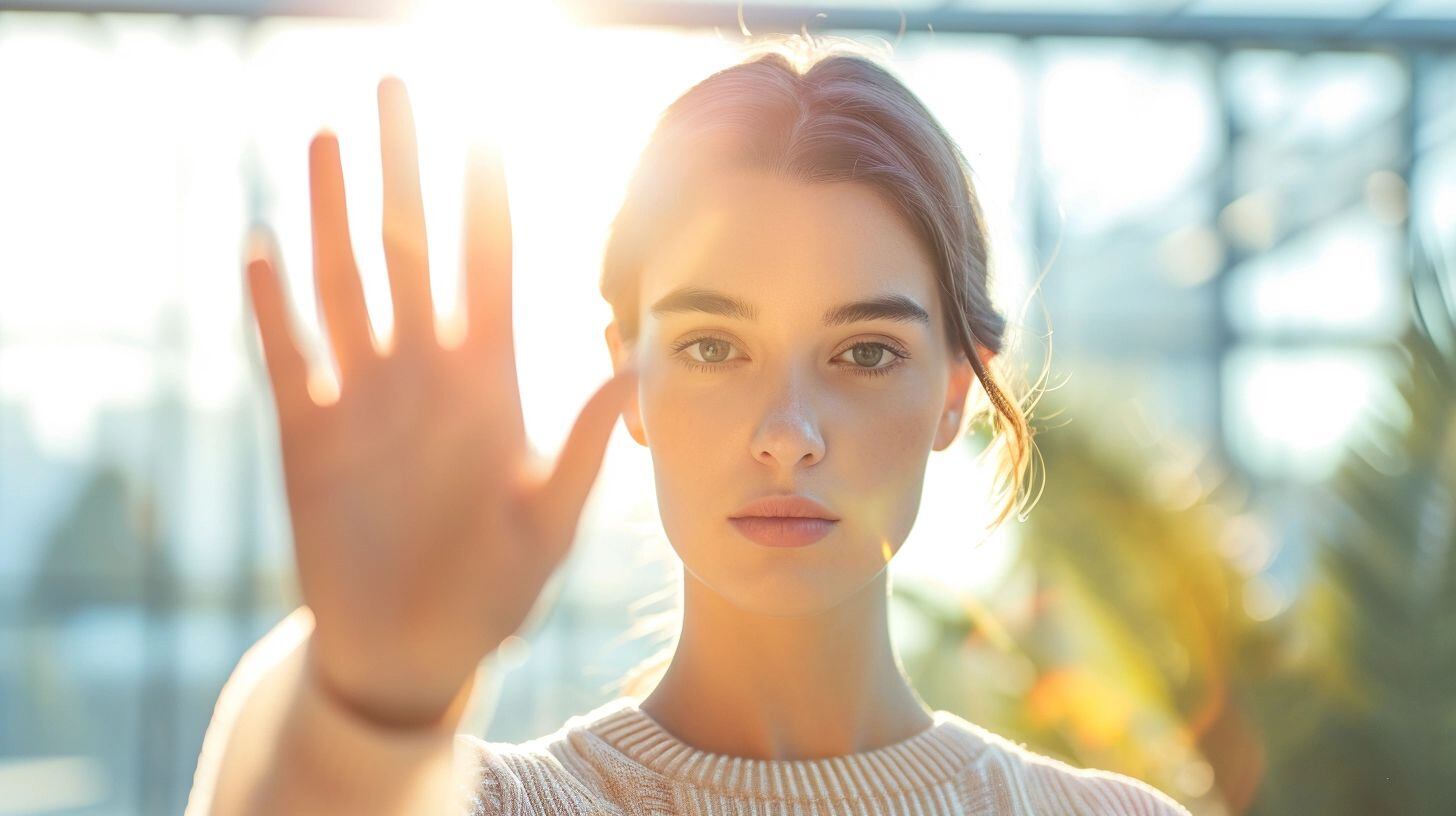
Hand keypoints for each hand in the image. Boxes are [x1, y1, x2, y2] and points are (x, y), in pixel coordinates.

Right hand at [243, 76, 636, 729]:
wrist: (414, 651)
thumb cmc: (494, 590)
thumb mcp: (551, 523)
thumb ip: (582, 445)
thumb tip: (630, 363)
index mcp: (491, 381)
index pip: (490, 265)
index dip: (486, 195)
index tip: (485, 123)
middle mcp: (425, 371)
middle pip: (412, 247)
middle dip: (404, 168)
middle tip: (395, 87)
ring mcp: (362, 396)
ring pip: (345, 282)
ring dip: (331, 212)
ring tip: (325, 139)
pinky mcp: (306, 434)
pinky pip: (286, 354)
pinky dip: (272, 306)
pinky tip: (261, 246)